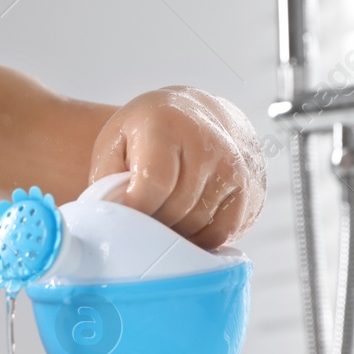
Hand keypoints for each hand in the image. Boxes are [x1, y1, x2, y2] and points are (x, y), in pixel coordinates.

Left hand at [90, 85, 266, 249]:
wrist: (194, 115)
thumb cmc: (148, 133)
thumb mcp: (115, 142)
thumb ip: (105, 180)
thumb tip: (108, 218)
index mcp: (166, 126)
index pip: (153, 185)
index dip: (133, 210)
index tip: (121, 215)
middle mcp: (207, 144)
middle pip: (174, 210)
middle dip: (150, 221)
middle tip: (138, 215)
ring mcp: (232, 168)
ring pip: (196, 225)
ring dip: (173, 230)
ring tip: (160, 212)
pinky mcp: (247, 192)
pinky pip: (219, 234)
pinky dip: (197, 238)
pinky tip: (183, 222)